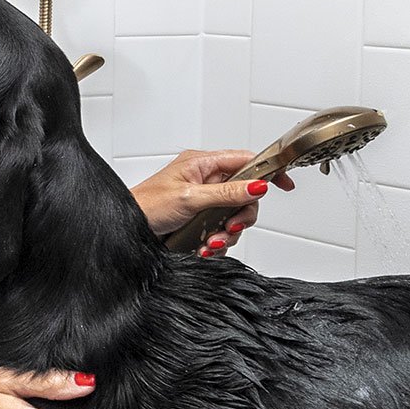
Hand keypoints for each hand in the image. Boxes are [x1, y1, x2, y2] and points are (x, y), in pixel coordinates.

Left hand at [131, 148, 293, 256]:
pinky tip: (202, 248)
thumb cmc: (144, 207)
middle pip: (245, 195)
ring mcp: (204, 203)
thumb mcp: (189, 198)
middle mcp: (205, 181)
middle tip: (230, 226)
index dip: (267, 171)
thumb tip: (257, 185)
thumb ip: (226, 193)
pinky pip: (222, 232)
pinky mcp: (200, 223)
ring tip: (208, 243)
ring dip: (226, 234)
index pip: (246, 160)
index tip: (285, 184)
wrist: (125, 233)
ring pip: (234, 217)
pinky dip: (216, 243)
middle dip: (240, 215)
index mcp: (202, 164)